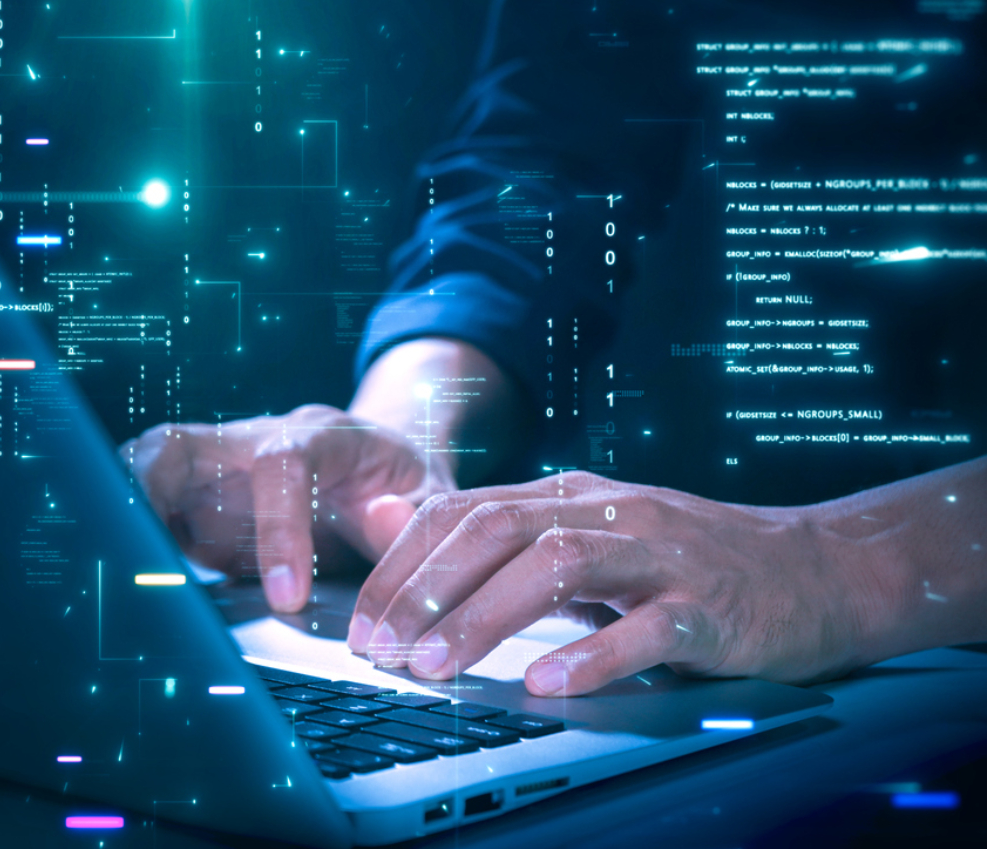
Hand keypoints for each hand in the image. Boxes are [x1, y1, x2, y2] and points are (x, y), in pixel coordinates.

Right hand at [123, 405, 451, 611]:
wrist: (377, 467)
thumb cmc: (402, 485)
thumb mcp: (432, 495)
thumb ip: (417, 515)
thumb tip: (387, 521)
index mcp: (318, 434)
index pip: (282, 464)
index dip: (279, 529)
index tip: (288, 598)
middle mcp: (251, 441)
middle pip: (178, 443)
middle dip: (148, 490)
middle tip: (141, 555)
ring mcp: (212, 469)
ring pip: (145, 468)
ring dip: (125, 511)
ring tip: (119, 570)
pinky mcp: (191, 502)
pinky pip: (142, 508)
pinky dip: (132, 538)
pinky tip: (133, 582)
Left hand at [347, 471, 893, 695]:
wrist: (815, 570)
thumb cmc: (687, 562)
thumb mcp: (590, 538)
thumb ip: (510, 544)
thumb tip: (408, 552)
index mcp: (569, 496)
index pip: (462, 513)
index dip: (402, 566)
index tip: (363, 622)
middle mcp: (606, 511)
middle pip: (494, 530)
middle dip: (425, 589)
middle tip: (381, 647)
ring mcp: (659, 553)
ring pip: (556, 566)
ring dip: (486, 617)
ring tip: (438, 666)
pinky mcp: (709, 602)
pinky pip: (645, 625)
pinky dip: (592, 653)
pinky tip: (547, 682)